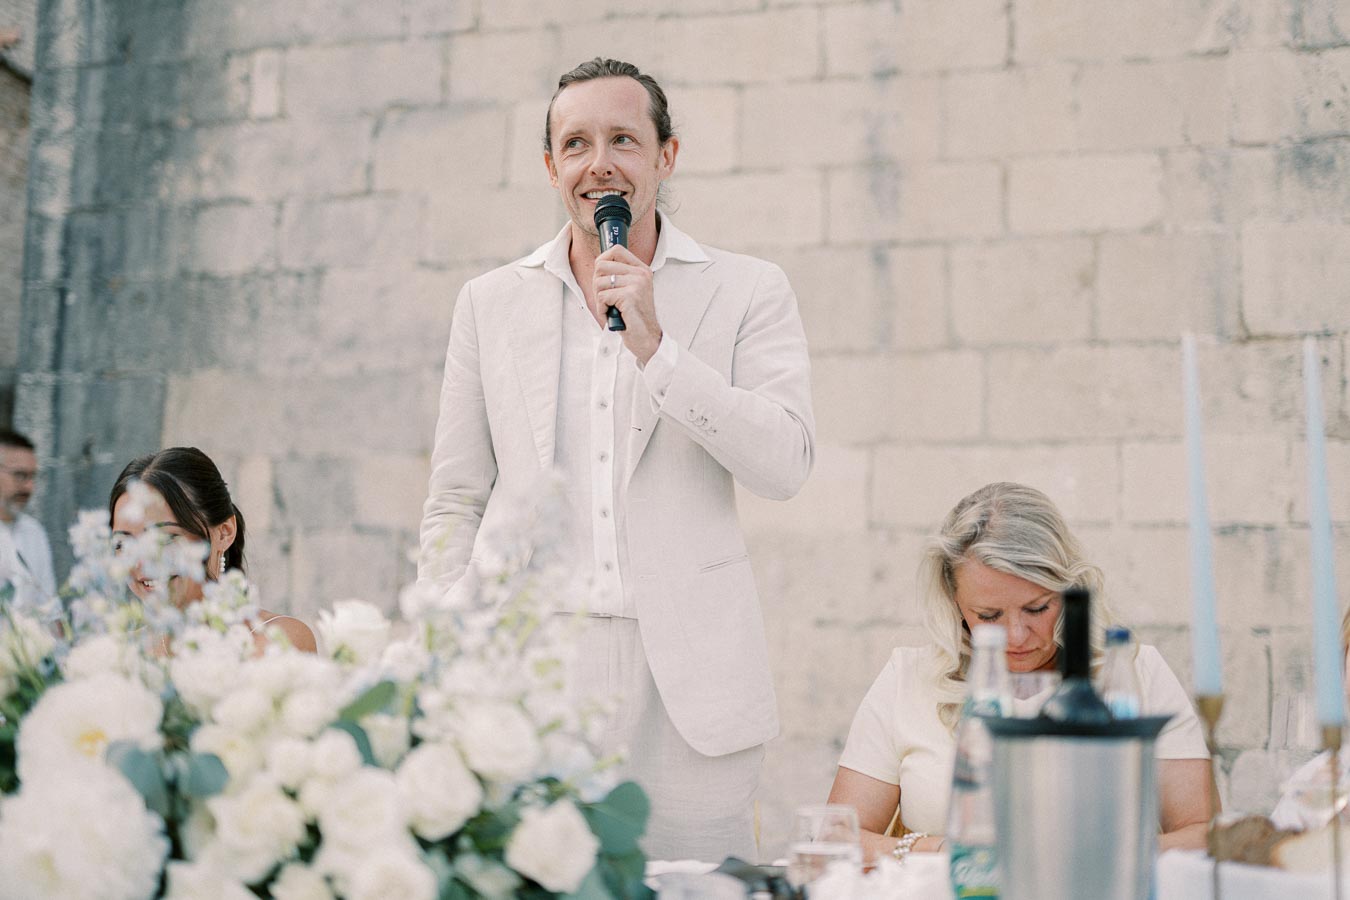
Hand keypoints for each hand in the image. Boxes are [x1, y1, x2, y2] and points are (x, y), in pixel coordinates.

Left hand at [593, 245, 661, 365]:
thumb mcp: (631, 290)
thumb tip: (599, 265)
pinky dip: (602, 309)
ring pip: (599, 282)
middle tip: (606, 298)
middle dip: (597, 284)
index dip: (602, 261)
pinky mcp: (629, 296)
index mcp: (642, 269)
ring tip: (611, 308)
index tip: (601, 275)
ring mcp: (636, 284)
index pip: (616, 250)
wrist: (648, 338)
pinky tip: (613, 315)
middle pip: (601, 265)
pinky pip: (602, 297)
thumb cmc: (635, 317)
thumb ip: (620, 276)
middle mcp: (641, 274)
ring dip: (599, 299)